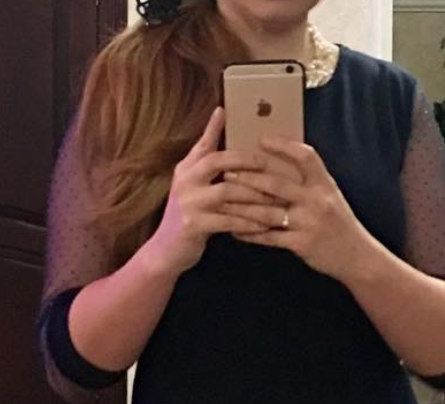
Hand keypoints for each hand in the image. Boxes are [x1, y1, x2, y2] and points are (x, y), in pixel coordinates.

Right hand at [146, 108, 285, 277]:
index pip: (202, 144)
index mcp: (186, 170)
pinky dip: (249, 223)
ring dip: (255, 197)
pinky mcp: (194, 225)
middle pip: (218, 161)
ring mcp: (189, 202)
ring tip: (277, 201)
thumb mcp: (193, 191)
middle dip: (246, 160)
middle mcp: (185, 181)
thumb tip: (226, 155)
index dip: (213, 128)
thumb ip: (206, 173)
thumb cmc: (188, 220)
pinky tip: (265, 225)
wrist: (166, 251)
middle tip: (270, 164)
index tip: (225, 111)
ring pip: (228, 192)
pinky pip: (228, 221)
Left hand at [222, 136, 374, 283]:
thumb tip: (280, 166)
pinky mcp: (302, 244)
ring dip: (243, 206)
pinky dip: (250, 234)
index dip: (284, 146)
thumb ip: (309, 183)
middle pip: (277, 183)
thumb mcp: (331, 197)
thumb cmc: (340, 225)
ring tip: (224, 199)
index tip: (262, 139)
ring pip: (268, 212)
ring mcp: (309, 223)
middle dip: (250, 177)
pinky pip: (269, 237)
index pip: (305, 157)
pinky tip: (235, 230)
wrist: (357, 257)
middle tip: (229, 170)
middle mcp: (317, 201)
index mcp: (324, 185)